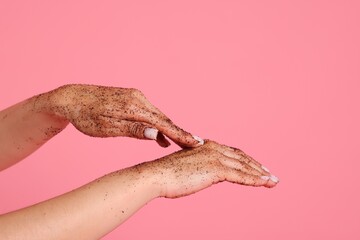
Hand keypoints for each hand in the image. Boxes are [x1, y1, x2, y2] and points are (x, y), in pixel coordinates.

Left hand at [42, 84, 202, 147]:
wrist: (71, 98)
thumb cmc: (86, 116)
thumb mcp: (107, 128)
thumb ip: (134, 130)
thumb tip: (157, 134)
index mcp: (134, 106)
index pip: (163, 123)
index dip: (180, 134)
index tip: (196, 142)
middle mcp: (138, 98)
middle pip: (164, 118)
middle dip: (179, 132)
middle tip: (196, 145)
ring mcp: (135, 96)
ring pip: (157, 116)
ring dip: (169, 129)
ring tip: (181, 143)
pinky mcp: (131, 98)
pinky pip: (149, 113)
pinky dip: (157, 124)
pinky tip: (160, 136)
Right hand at [136, 140, 278, 197]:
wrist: (155, 175)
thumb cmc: (165, 174)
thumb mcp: (186, 167)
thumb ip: (199, 168)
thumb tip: (205, 174)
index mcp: (206, 146)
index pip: (232, 153)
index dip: (246, 160)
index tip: (256, 167)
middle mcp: (213, 148)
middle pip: (242, 157)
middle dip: (257, 166)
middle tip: (270, 175)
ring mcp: (215, 157)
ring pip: (244, 166)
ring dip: (261, 174)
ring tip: (273, 181)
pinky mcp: (216, 169)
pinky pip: (241, 176)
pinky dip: (255, 180)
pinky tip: (266, 183)